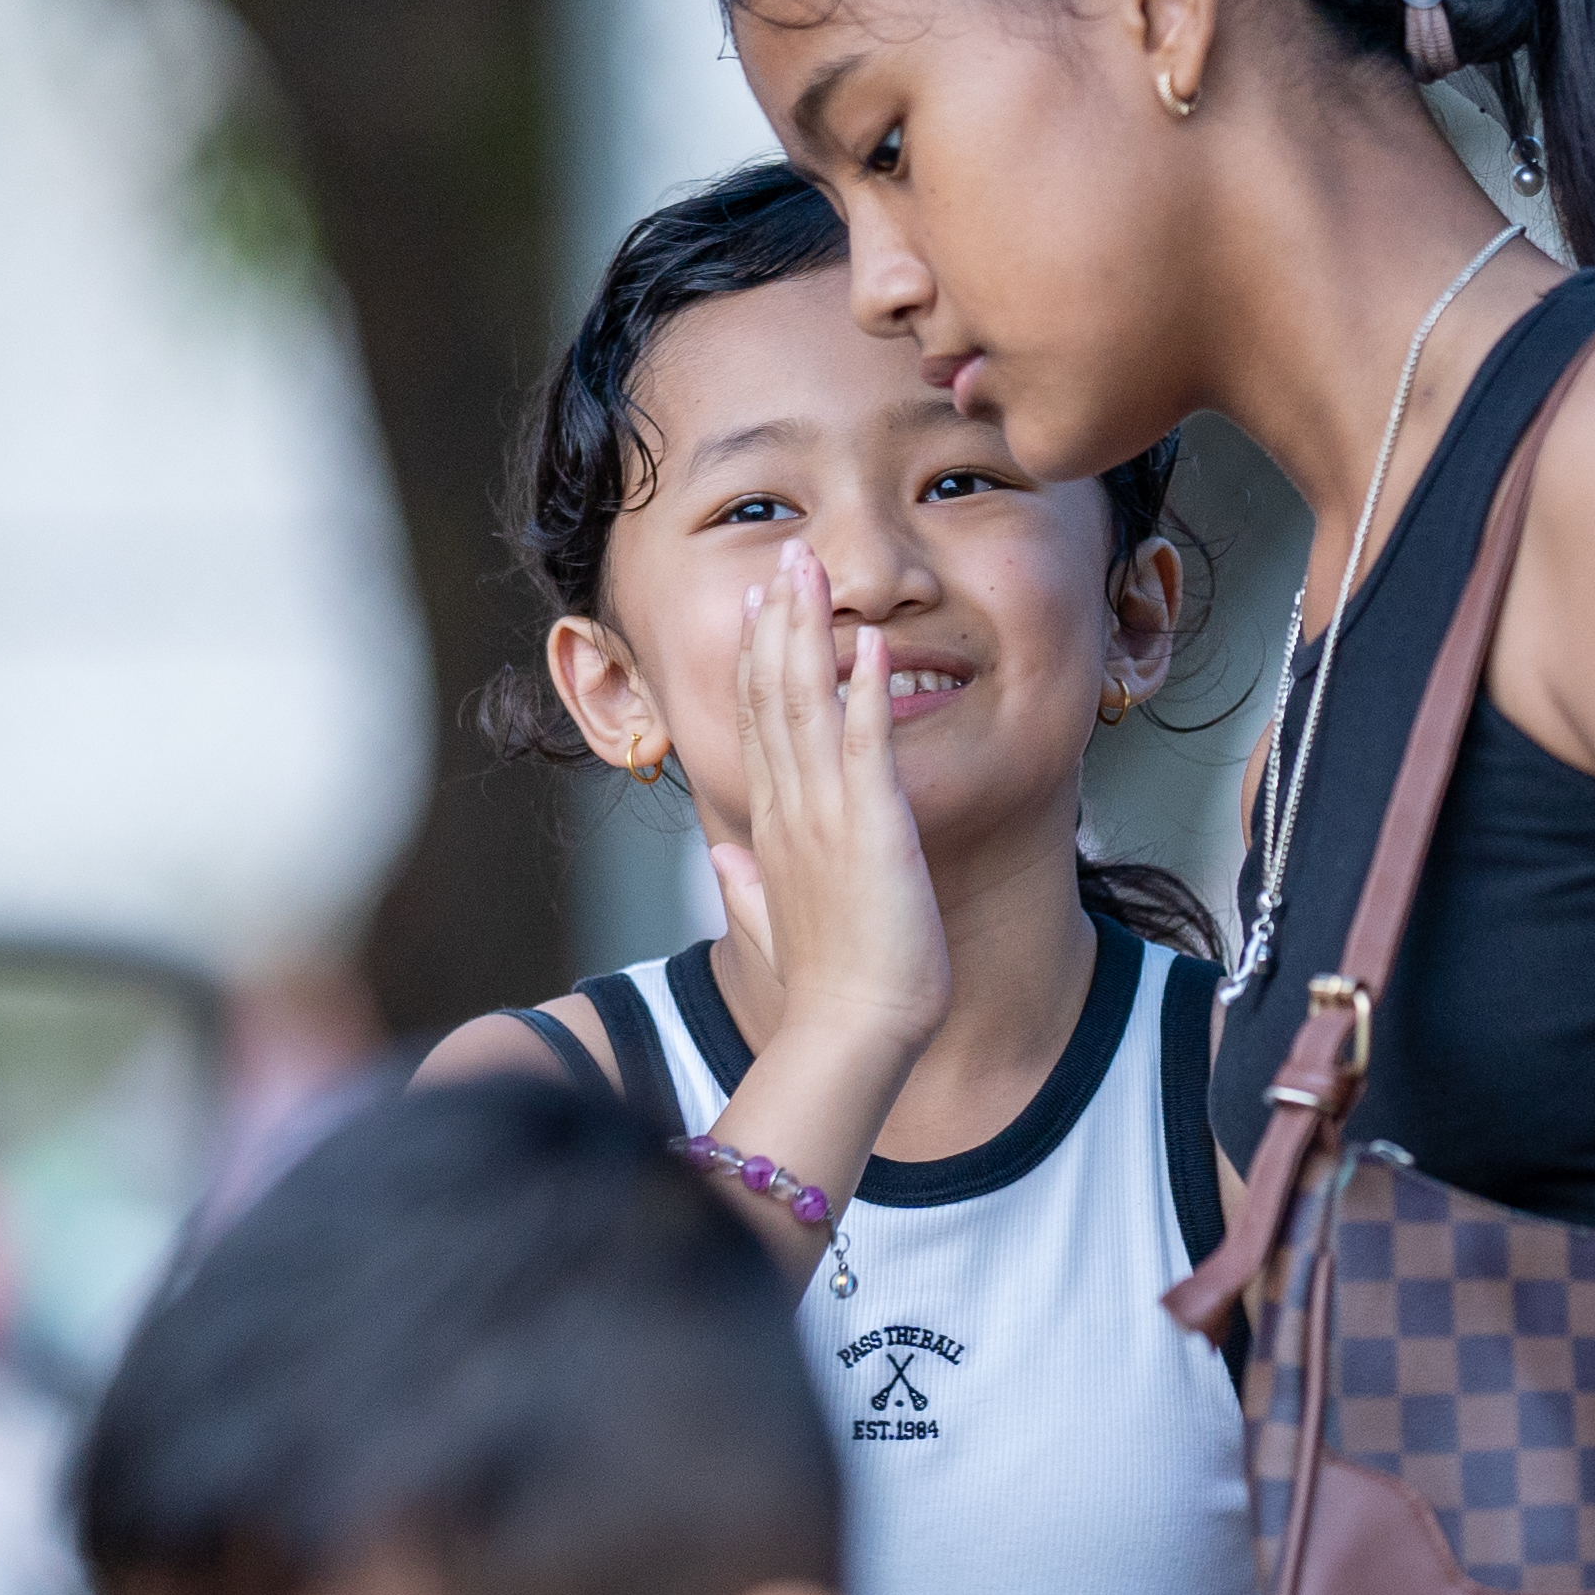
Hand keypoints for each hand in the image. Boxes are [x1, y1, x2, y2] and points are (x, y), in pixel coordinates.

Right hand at [709, 544, 948, 1059]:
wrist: (848, 1035)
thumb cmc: (825, 991)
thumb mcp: (771, 928)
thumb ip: (745, 889)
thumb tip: (723, 861)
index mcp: (769, 831)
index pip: (756, 727)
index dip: (754, 661)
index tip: (757, 608)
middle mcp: (787, 811)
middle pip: (770, 695)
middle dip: (776, 622)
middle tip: (783, 559)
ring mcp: (823, 816)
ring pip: (804, 703)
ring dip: (808, 631)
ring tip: (810, 570)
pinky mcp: (870, 828)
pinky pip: (866, 743)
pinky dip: (866, 689)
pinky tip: (871, 644)